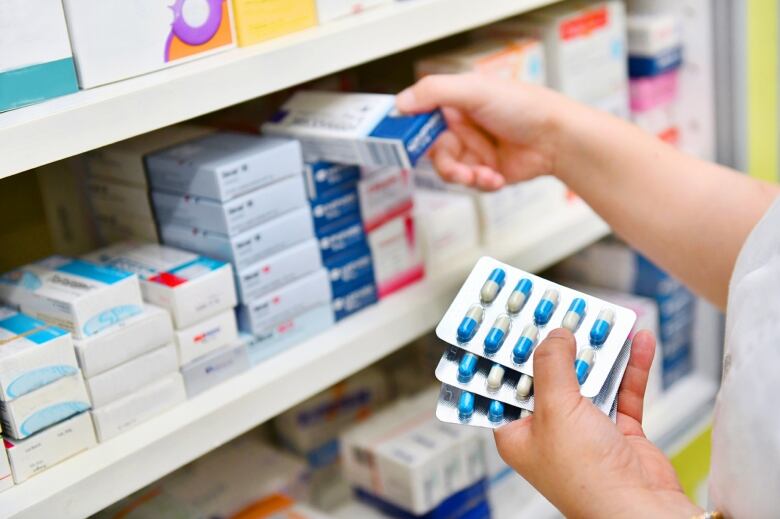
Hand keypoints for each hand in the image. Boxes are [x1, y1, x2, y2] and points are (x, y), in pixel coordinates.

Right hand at [396, 73, 572, 190]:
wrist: (558, 138)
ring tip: (480, 174)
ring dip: (464, 176)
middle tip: (456, 168)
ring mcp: (474, 150)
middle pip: (433, 151)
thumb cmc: (524, 106)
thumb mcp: (475, 91)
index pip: (421, 117)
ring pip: (450, 171)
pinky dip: (481, 183)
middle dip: (444, 163)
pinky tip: (497, 176)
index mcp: (456, 102)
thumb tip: (400, 103)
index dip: (411, 131)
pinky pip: (470, 184)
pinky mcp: (487, 171)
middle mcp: (462, 126)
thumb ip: (434, 92)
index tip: (403, 143)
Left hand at [494, 329, 701, 517]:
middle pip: (550, 376)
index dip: (508, 354)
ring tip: (602, 320)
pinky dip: (630, 367)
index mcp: (519, 432)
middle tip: (562, 312)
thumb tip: (555, 336)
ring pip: (589, 380)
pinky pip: (623, 391)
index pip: (505, 385)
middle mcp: (549, 431)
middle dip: (559, 345)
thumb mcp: (556, 410)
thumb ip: (552, 366)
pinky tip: (638, 342)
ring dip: (598, 352)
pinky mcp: (619, 432)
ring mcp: (585, 431)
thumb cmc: (587, 478)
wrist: (642, 510)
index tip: (513, 323)